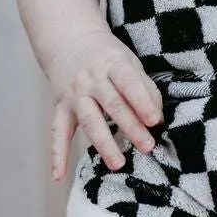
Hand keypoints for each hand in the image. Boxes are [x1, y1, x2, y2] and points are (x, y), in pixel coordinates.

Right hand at [46, 29, 162, 180]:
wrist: (69, 41)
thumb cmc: (107, 56)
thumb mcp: (129, 62)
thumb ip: (145, 88)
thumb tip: (157, 118)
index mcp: (112, 64)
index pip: (128, 83)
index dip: (142, 101)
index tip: (155, 121)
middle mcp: (91, 79)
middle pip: (112, 104)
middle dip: (130, 127)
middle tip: (147, 146)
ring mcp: (74, 94)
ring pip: (89, 121)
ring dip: (103, 144)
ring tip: (118, 164)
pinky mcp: (60, 107)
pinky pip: (58, 132)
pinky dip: (58, 155)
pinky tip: (59, 175)